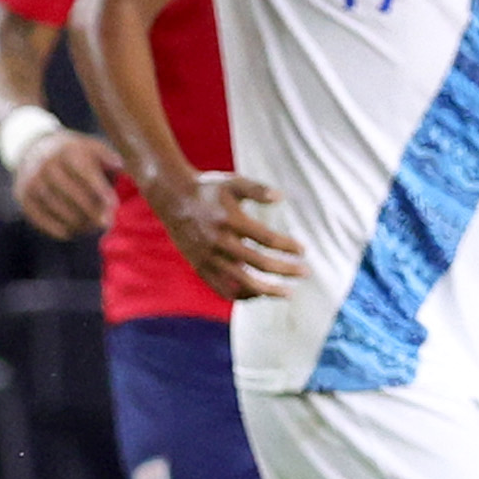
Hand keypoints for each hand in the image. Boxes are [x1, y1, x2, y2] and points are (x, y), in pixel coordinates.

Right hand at [13, 130, 123, 239]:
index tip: (115, 206)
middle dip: (93, 211)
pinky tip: (74, 230)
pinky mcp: (23, 197)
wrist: (34, 149)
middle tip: (107, 223)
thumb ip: (108, 157)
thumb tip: (118, 165)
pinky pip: (44, 220)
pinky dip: (61, 229)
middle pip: (73, 194)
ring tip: (93, 227)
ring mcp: (32, 181)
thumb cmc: (75, 154)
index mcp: (67, 150)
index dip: (101, 191)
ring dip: (80, 223)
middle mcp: (46, 164)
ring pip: (59, 209)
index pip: (86, 173)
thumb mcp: (92, 147)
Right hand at [154, 170, 305, 299]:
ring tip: (288, 293)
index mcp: (230, 220)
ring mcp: (208, 257)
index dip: (288, 247)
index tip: (304, 251)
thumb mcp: (232, 183)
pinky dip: (243, 296)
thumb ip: (257, 189)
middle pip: (259, 264)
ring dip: (268, 291)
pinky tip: (260, 294)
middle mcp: (219, 242)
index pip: (267, 239)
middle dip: (286, 270)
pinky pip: (223, 289)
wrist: (172, 198)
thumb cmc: (208, 189)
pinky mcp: (200, 267)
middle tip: (307, 273)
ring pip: (242, 283)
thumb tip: (281, 196)